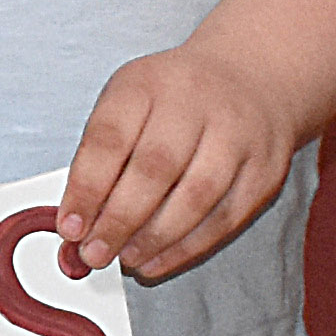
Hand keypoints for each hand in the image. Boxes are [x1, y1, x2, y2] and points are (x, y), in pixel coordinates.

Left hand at [57, 45, 302, 283]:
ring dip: (155, 238)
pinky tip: (159, 259)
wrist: (252, 76)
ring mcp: (238, 135)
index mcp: (149, 84)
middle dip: (119, 220)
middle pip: (156, 168)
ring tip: (126, 258)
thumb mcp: (128, 104)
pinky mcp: (265, 168)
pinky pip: (226, 217)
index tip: (70, 226)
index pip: (111, 137)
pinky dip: (188, 247)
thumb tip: (76, 223)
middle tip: (95, 252)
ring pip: (196, 196)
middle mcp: (197, 103)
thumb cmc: (175, 99)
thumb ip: (99, 158)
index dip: (87, 188)